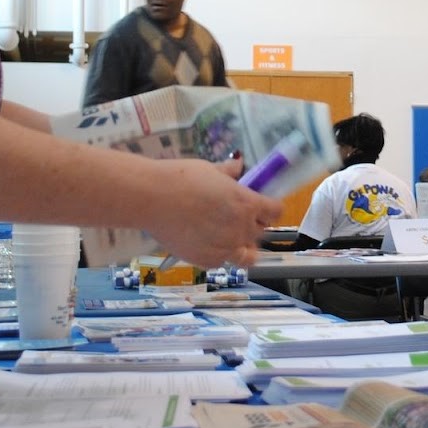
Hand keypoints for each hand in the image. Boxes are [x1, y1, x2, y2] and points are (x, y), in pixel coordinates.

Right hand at [141, 157, 281, 266]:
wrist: (151, 198)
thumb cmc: (180, 178)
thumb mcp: (210, 170)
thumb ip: (229, 172)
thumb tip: (238, 166)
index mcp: (247, 203)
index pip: (276, 212)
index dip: (271, 208)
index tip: (263, 207)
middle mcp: (241, 227)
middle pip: (262, 232)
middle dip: (254, 225)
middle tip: (239, 218)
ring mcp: (226, 247)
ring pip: (248, 254)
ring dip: (243, 246)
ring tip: (229, 238)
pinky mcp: (208, 260)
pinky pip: (224, 261)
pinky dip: (220, 254)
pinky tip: (207, 243)